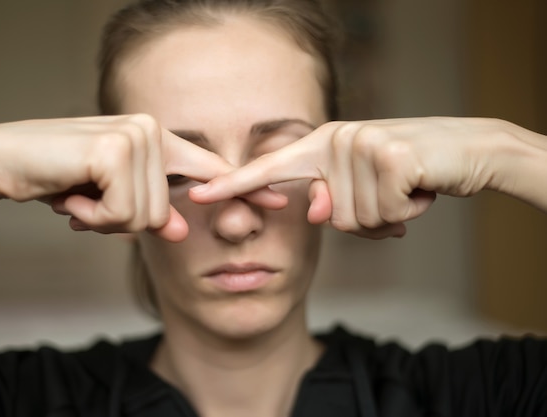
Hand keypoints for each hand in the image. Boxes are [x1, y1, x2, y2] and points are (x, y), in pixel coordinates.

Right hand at [0, 114, 285, 240]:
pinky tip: (71, 194)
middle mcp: (152, 133)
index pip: (210, 169)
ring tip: (77, 195)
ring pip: (143, 217)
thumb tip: (180, 229)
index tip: (277, 202)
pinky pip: (122, 213)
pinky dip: (92, 216)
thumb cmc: (58, 176)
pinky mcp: (117, 148)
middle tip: (87, 202)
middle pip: (162, 213)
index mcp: (157, 141)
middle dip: (120, 222)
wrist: (4, 160)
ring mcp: (137, 136)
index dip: (245, 187)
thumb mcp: (110, 200)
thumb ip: (149, 210)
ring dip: (103, 219)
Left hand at [189, 117, 536, 238]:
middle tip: (394, 193)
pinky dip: (408, 210)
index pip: (269, 168)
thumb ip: (332, 204)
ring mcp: (362, 143)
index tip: (198, 195)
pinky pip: (386, 213)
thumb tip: (314, 208)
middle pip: (332, 218)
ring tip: (408, 187)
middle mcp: (336, 139)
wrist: (470, 150)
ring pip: (357, 220)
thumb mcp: (366, 192)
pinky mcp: (391, 153)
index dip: (233, 184)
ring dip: (389, 215)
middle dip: (367, 219)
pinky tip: (422, 185)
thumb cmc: (411, 173)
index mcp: (323, 145)